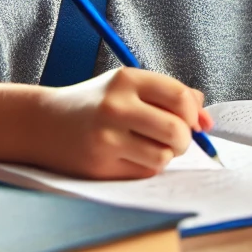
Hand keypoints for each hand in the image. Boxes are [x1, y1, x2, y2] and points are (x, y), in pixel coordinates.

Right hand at [34, 67, 213, 178]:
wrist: (43, 123)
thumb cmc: (97, 102)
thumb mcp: (130, 85)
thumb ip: (171, 96)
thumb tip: (208, 122)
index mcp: (127, 79)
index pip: (179, 97)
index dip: (194, 113)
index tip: (193, 121)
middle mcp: (116, 107)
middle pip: (176, 130)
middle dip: (185, 139)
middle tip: (178, 139)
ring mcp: (106, 139)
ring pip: (163, 156)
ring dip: (166, 155)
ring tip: (153, 145)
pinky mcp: (99, 166)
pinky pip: (144, 172)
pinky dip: (148, 166)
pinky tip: (132, 155)